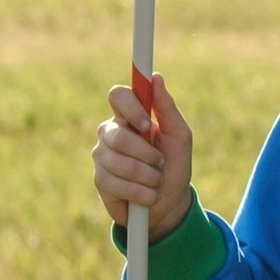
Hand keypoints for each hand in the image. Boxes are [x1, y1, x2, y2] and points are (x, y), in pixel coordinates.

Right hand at [94, 75, 193, 242]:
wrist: (168, 203)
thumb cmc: (174, 165)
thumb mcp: (179, 136)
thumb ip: (167, 108)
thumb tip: (156, 77)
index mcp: (129, 116)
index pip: (117, 96)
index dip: (131, 108)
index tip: (148, 125)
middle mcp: (111, 132)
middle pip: (118, 135)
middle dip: (146, 154)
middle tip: (160, 161)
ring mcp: (102, 156)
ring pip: (119, 162)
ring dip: (148, 176)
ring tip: (155, 180)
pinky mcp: (100, 180)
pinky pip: (118, 184)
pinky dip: (141, 192)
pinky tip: (147, 195)